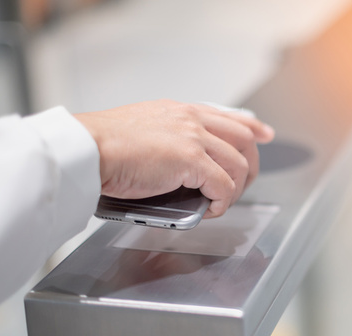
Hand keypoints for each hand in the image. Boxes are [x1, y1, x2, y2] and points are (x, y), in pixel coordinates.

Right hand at [75, 99, 274, 217]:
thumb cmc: (103, 145)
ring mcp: (193, 137)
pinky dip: (222, 201)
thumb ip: (168, 137)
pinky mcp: (190, 160)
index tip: (264, 134)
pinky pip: (223, 185)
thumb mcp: (143, 127)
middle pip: (243, 138)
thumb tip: (182, 164)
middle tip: (245, 183)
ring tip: (221, 202)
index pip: (229, 115)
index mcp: (181, 110)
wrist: (87, 149)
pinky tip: (211, 209)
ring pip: (237, 164)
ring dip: (235, 188)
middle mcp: (192, 119)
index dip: (252, 126)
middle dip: (251, 164)